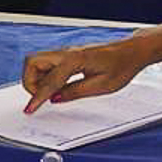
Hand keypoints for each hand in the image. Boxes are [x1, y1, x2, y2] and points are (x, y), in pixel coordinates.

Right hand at [21, 37, 154, 112]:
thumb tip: (54, 99)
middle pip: (32, 62)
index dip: (37, 97)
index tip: (30, 109)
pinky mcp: (68, 55)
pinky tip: (57, 87)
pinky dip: (45, 76)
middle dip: (30, 82)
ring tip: (50, 94)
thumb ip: (75, 92)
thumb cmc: (121, 66)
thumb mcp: (102, 86)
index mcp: (75, 59)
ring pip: (37, 62)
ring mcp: (66, 52)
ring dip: (36, 78)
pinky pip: (48, 64)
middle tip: (41, 98)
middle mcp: (67, 52)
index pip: (48, 81)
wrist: (132, 52)